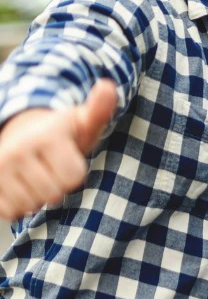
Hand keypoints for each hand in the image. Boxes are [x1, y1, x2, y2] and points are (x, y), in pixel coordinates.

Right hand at [0, 79, 117, 220]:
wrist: (22, 133)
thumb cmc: (62, 133)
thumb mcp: (83, 120)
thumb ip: (99, 109)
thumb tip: (107, 86)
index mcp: (46, 136)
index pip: (73, 178)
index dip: (76, 173)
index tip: (69, 158)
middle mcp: (18, 150)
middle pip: (53, 194)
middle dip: (58, 186)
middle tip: (53, 169)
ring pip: (30, 205)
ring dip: (38, 198)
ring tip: (38, 176)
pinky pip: (10, 212)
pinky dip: (20, 206)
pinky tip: (22, 186)